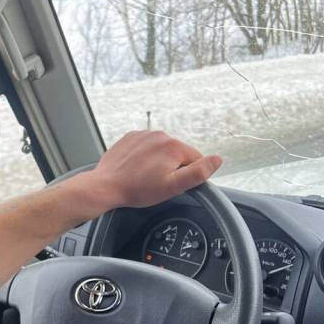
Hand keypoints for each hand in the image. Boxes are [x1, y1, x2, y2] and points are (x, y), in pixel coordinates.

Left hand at [80, 131, 221, 212]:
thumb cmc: (137, 189)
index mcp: (174, 146)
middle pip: (178, 154)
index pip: (195, 160)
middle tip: (156, 183)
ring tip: (143, 176)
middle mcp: (160, 135)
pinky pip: (146, 146)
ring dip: (157, 161)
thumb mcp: (172, 187)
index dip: (187, 175)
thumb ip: (198, 173)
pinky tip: (136, 168)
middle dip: (172, 168)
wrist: (106, 185)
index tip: (172, 184)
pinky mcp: (131, 137)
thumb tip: (217, 160)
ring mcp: (144, 134)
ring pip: (161, 149)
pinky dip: (144, 156)